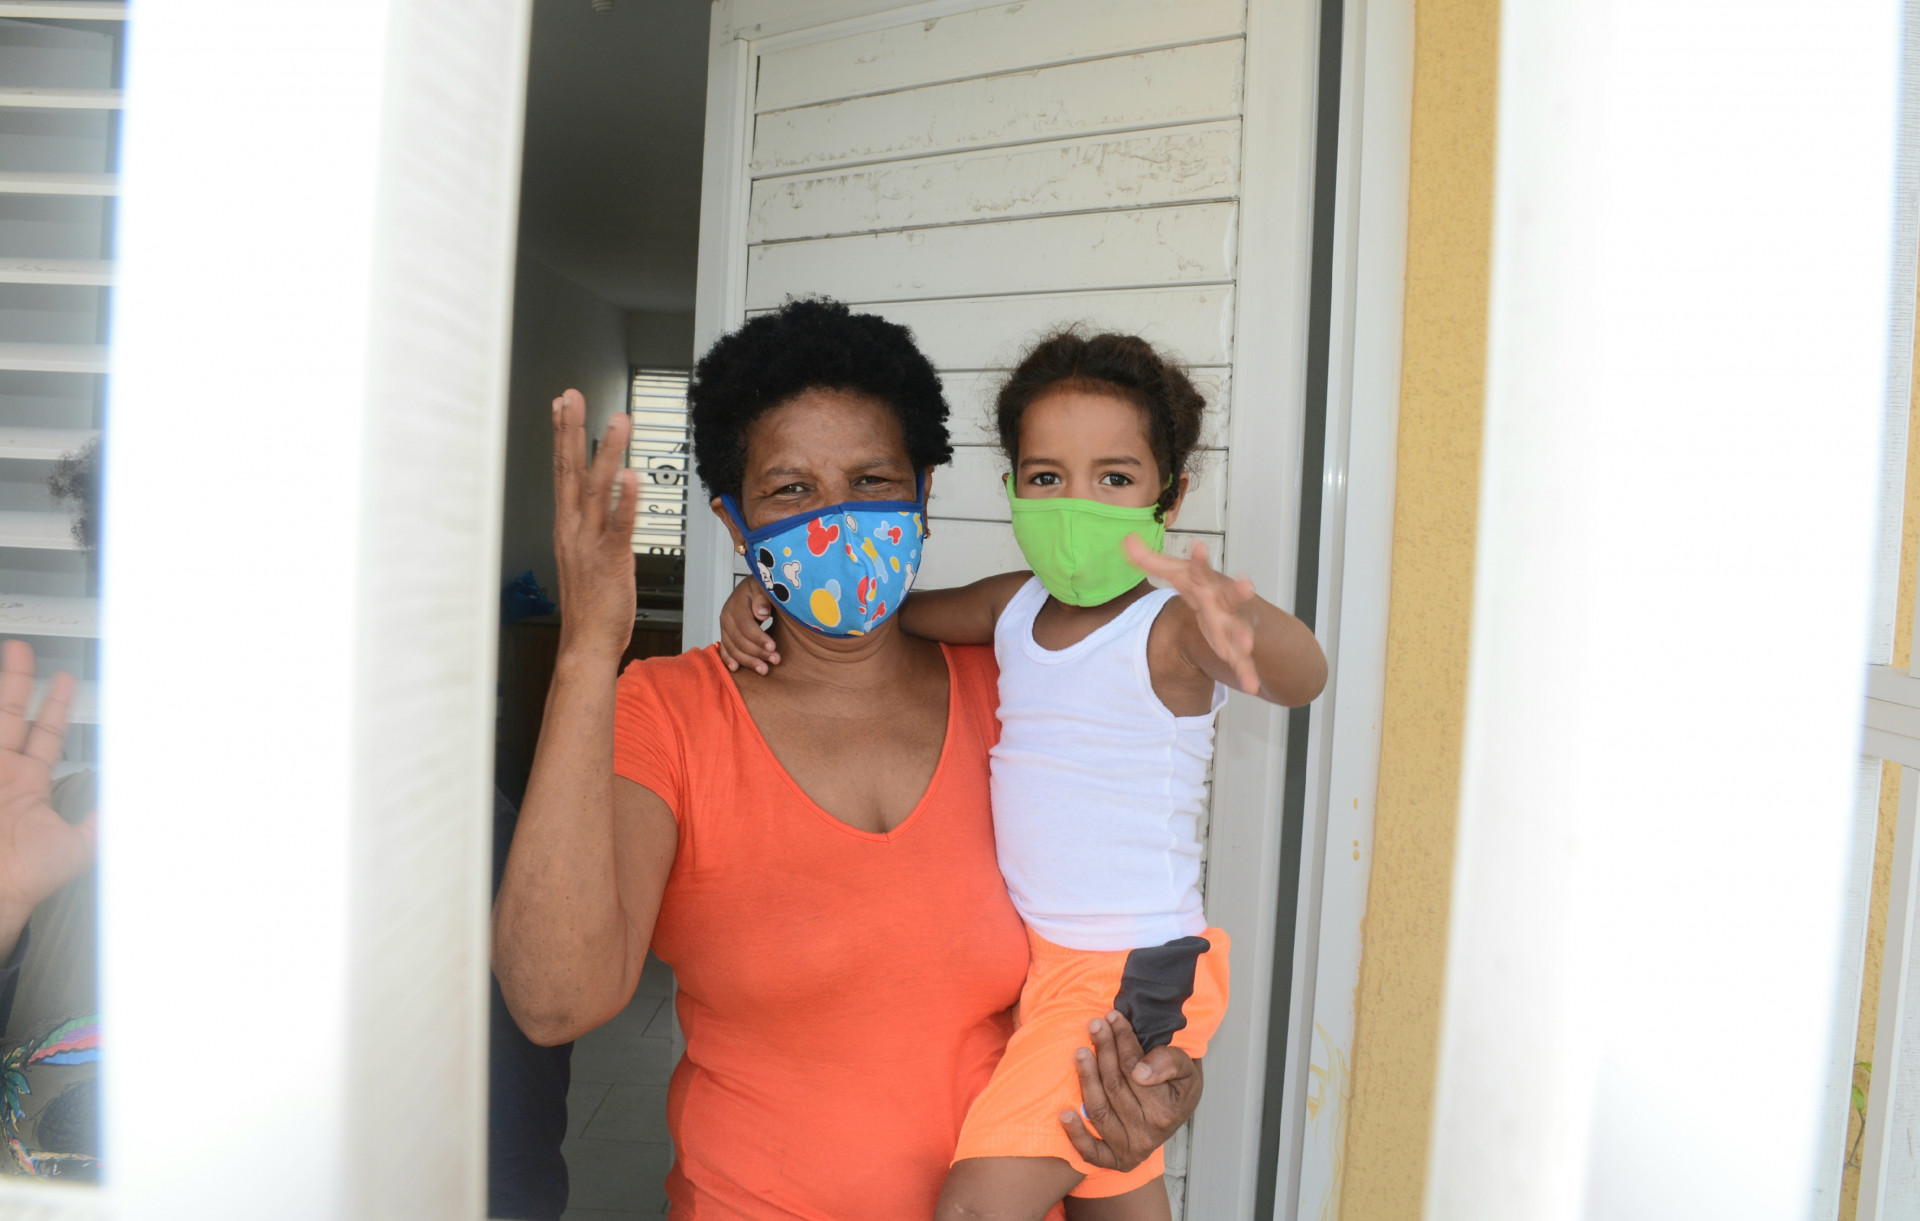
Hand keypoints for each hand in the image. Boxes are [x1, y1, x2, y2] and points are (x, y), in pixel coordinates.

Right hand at [0, 641, 95, 950]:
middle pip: (10, 715)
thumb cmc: (27, 878)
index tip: (63, 679)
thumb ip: (106, 819)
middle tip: (24, 651)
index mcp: (27, 785)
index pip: (44, 735)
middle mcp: (3, 774)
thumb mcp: (80, 845)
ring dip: (2, 687)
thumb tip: (137, 798)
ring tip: (13, 652)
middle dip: (18, 681)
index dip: (52, 705)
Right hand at [551, 390, 638, 659]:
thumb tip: (602, 500)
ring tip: (618, 422)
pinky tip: (631, 476)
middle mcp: (574, 529)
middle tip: (573, 396)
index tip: (562, 404)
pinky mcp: (611, 560)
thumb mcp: (584, 554)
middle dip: (571, 430)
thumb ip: (590, 524)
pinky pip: (619, 525)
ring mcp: (590, 543)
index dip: (562, 435)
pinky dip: (624, 500)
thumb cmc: (591, 603)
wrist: (587, 642)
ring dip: (607, 453)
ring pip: (596, 489)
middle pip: (570, 470)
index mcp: (567, 525)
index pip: (562, 470)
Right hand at [717, 577, 778, 674]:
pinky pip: (725, 650)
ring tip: (765, 670)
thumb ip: (763, 598)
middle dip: (757, 653)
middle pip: (739, 640)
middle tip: (776, 660)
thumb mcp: (765, 587)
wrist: (754, 589)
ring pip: (733, 648)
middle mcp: (726, 617)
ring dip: (748, 661)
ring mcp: (724, 628)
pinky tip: (736, 668)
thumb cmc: (762, 588)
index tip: (773, 647)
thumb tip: (761, 613)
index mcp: (736, 604)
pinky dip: (730, 660)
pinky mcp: (726, 636)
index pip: (746, 625)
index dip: (759, 638)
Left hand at [1060, 1010, 1203, 1172]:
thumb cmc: (1179, 1088)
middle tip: (1095, 1025)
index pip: (1133, 1070)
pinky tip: (1064, 1113)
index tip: (1113, 1018)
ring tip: (1080, 1051)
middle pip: (1114, 1085)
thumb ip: (1169, 1062)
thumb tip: (1140, 1072)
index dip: (1122, 1040)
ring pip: (1099, 1109)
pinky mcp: (1114, 1160)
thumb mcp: (1187, 1068)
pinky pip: (1091, 1152)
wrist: (1177, 1112)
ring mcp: (1129, 1150)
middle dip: (1103, 1050)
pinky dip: (1076, 1135)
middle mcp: (1147, 1135)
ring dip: (1086, 1078)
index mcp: (1166, 1112)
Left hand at [1124, 535, 1259, 693]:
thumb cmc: (1205, 588)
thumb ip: (1151, 561)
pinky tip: (1251, 685)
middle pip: (1232, 596)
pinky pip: (1243, 662)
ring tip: (1246, 644)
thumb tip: (1126, 540)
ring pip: (1241, 631)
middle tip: (1246, 586)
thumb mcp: (1178, 575)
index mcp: (1208, 582)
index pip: (1201, 569)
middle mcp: (1226, 601)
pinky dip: (1248, 672)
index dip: (1199, 559)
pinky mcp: (1238, 648)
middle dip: (1239, 592)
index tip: (1197, 547)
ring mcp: (1235, 625)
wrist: (1238, 606)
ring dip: (1244, 637)